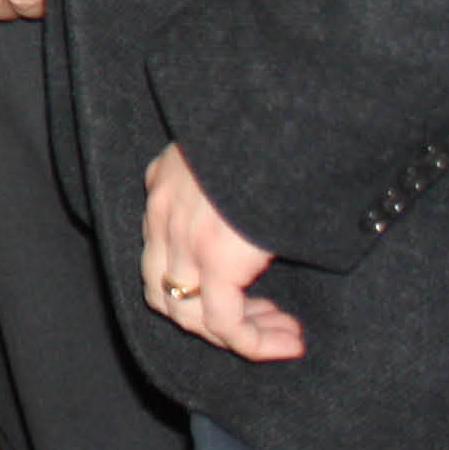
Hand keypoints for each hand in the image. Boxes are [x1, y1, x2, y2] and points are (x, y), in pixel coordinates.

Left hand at [143, 142, 304, 360]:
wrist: (277, 107)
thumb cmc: (271, 128)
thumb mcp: (234, 152)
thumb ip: (225, 186)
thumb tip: (254, 218)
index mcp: (165, 184)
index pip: (158, 256)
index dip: (195, 289)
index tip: (243, 297)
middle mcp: (162, 212)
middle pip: (165, 293)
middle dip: (213, 320)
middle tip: (267, 321)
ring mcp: (182, 235)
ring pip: (190, 316)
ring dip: (240, 335)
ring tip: (287, 334)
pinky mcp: (214, 255)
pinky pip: (223, 322)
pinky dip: (255, 342)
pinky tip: (290, 341)